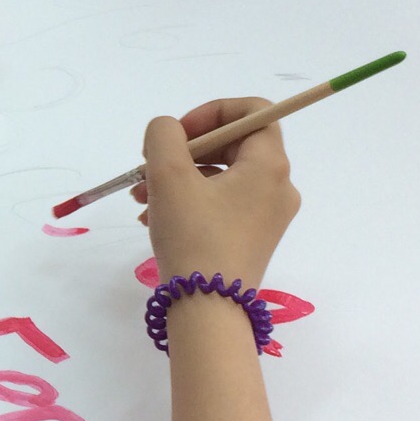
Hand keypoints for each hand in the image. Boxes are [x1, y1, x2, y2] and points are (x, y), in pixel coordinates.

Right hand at [134, 99, 298, 288]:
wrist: (208, 309)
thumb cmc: (193, 236)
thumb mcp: (168, 175)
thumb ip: (164, 135)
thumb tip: (169, 132)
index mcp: (269, 165)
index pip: (253, 111)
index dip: (211, 112)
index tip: (177, 134)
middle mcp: (278, 186)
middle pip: (233, 145)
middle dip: (185, 150)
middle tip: (149, 166)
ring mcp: (268, 216)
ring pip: (222, 176)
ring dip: (179, 177)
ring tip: (141, 197)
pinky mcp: (253, 238)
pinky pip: (222, 203)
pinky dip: (190, 200)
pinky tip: (154, 217)